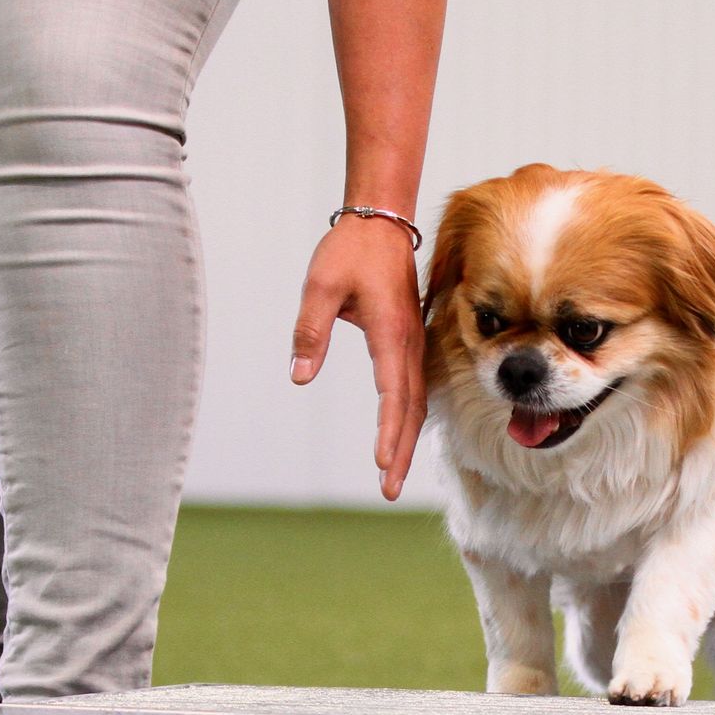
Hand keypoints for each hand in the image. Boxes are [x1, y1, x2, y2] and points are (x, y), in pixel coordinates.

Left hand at [292, 215, 426, 500]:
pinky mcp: (411, 343)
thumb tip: (299, 377)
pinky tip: (401, 441)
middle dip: (399, 452)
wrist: (383, 223)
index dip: (388, 431)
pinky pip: (415, 390)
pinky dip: (409, 421)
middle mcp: (409, 344)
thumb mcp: (319, 286)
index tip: (379, 461)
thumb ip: (309, 332)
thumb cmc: (350, 252)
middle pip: (410, 409)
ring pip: (416, 403)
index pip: (392, 393)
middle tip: (387, 491)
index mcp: (390, 333)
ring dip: (405, 442)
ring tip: (390, 476)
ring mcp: (414, 345)